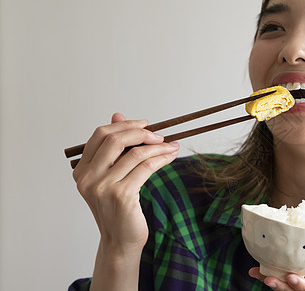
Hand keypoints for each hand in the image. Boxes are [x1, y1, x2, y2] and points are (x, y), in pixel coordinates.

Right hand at [73, 113, 178, 251]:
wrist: (120, 240)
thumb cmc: (118, 208)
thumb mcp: (112, 176)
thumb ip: (114, 148)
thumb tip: (118, 115)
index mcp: (81, 170)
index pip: (100, 135)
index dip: (124, 126)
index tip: (145, 124)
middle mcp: (87, 177)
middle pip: (115, 139)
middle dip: (142, 133)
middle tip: (160, 135)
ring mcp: (103, 187)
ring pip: (135, 154)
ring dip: (158, 147)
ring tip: (172, 146)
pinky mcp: (121, 195)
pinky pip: (146, 167)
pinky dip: (161, 158)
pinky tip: (170, 157)